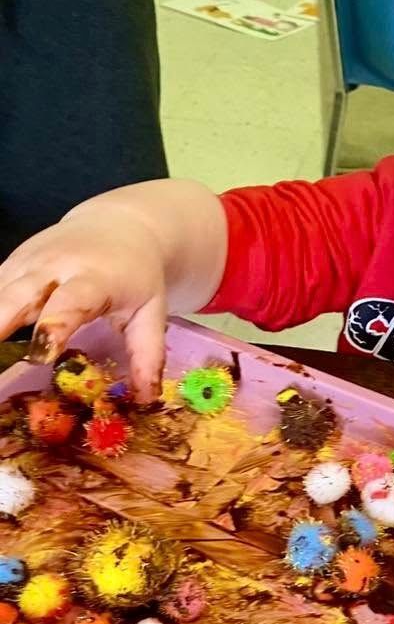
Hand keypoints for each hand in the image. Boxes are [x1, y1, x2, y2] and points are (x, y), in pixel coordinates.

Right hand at [0, 206, 167, 402]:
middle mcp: (54, 266)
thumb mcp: (151, 310)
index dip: (54, 326)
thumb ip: (147, 353)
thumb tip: (146, 398)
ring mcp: (27, 262)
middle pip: (18, 294)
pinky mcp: (11, 263)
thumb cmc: (135, 275)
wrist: (120, 225)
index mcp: (94, 279)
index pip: (71, 302)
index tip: (39, 356)